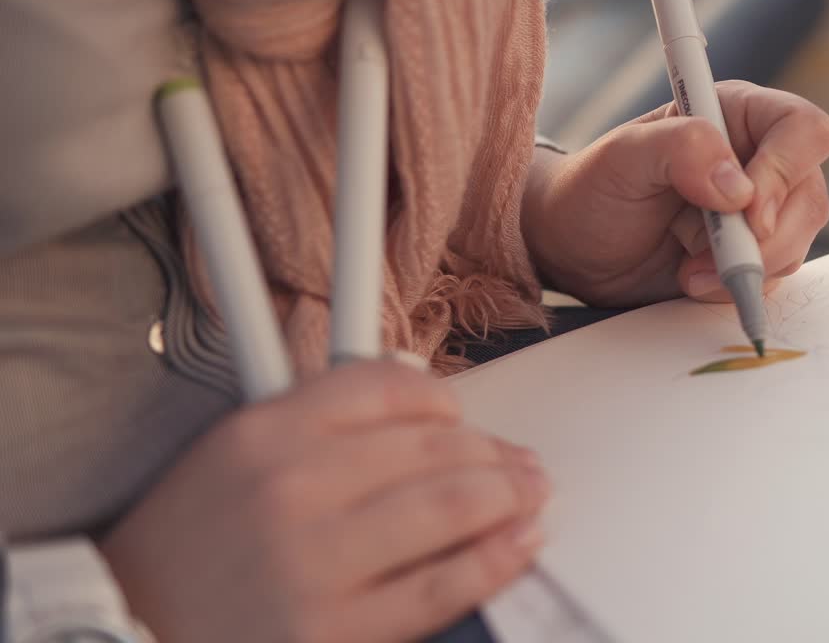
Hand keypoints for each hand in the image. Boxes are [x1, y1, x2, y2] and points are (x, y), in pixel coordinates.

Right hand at [99, 360, 549, 642]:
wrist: (123, 635)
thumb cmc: (184, 553)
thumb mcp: (232, 457)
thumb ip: (318, 420)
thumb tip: (421, 402)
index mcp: (263, 431)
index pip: (388, 385)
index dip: (445, 400)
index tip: (465, 419)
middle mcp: (290, 486)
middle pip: (433, 444)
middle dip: (494, 451)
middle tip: (521, 463)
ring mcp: (313, 561)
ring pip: (450, 506)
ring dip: (510, 496)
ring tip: (531, 495)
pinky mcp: (334, 630)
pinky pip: (442, 586)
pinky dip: (496, 559)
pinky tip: (520, 544)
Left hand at [523, 80, 828, 306]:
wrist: (574, 247)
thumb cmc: (593, 190)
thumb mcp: (623, 157)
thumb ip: (680, 149)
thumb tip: (738, 188)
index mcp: (738, 115)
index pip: (804, 131)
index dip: (784, 173)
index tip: (744, 212)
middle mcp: (760, 159)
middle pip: (808, 198)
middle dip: (762, 240)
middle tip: (702, 258)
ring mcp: (761, 211)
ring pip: (796, 244)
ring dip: (743, 269)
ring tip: (686, 270)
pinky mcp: (751, 255)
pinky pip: (772, 278)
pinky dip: (734, 289)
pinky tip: (691, 281)